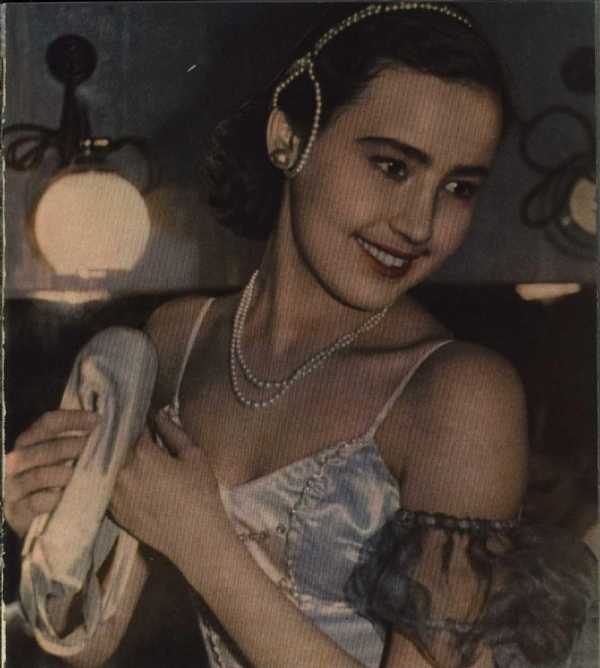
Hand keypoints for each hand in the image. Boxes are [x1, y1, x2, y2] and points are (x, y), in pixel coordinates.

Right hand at [5, 410, 99, 538]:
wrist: (48, 521)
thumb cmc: (63, 481)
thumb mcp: (70, 458)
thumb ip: (81, 441)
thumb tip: (104, 425)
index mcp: (29, 442)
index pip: (47, 423)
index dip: (72, 419)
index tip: (97, 420)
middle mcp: (16, 461)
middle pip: (41, 449)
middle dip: (70, 446)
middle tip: (93, 449)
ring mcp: (13, 488)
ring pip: (38, 475)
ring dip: (64, 473)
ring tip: (83, 475)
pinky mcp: (16, 512)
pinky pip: (35, 503)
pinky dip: (54, 498)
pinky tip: (68, 496)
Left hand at [110, 408, 223, 564]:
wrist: (196, 538)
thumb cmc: (200, 493)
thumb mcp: (193, 455)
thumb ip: (173, 431)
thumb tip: (158, 413)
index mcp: (142, 453)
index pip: (135, 428)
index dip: (144, 425)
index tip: (150, 425)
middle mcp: (121, 471)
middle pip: (119, 446)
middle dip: (128, 441)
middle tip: (142, 442)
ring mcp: (113, 493)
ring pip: (111, 467)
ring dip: (119, 460)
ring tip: (137, 463)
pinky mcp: (113, 511)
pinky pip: (109, 487)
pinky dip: (117, 480)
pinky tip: (133, 483)